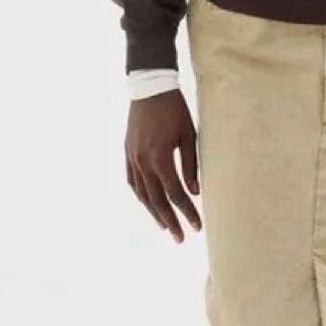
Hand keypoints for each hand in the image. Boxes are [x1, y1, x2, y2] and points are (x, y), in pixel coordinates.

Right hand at [125, 89, 201, 242]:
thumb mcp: (189, 136)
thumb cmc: (174, 110)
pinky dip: (142, 196)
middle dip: (171, 221)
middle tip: (181, 238)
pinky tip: (149, 205)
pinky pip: (133, 182)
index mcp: (160, 159)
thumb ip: (191, 166)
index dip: (187, 212)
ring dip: (155, 213)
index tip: (198, 226)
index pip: (176, 194)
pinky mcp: (128, 153)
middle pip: (158, 201)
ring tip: (166, 228)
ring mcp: (132, 158)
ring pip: (143, 194)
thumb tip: (195, 192)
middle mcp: (143, 162)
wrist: (149, 87)